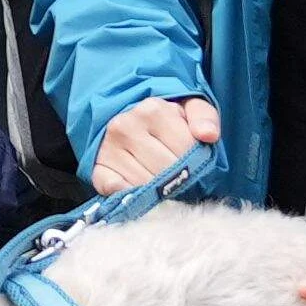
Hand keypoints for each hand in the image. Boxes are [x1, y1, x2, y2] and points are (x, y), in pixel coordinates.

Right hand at [90, 97, 220, 191]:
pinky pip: (116, 191)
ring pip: (144, 185)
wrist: (127, 118)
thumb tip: (208, 135)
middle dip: (179, 180)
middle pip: (165, 171)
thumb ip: (205, 117)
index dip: (196, 164)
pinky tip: (142, 192)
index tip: (196, 165)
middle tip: (182, 179)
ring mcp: (108, 148)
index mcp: (153, 110)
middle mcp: (126, 126)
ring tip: (164, 183)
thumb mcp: (190, 109)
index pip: (184, 151)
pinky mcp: (97, 168)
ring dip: (159, 192)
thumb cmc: (165, 119)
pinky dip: (130, 196)